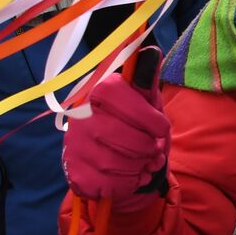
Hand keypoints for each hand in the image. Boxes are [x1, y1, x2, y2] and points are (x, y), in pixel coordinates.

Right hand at [62, 49, 169, 211]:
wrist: (113, 162)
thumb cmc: (133, 125)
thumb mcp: (145, 102)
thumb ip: (146, 81)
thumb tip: (151, 51)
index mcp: (97, 92)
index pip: (119, 96)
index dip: (148, 117)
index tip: (161, 128)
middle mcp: (80, 117)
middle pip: (124, 136)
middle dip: (148, 147)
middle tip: (154, 149)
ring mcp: (74, 147)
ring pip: (117, 162)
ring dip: (141, 165)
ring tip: (146, 161)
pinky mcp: (76, 174)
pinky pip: (110, 183)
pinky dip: (129, 182)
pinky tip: (131, 175)